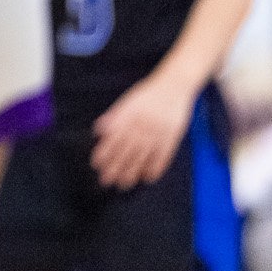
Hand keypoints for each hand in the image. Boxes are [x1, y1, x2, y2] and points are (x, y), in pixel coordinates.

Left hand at [90, 75, 192, 189]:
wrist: (174, 86)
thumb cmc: (148, 94)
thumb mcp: (127, 101)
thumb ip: (114, 117)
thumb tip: (98, 130)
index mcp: (129, 116)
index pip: (114, 137)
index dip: (105, 152)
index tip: (97, 164)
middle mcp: (141, 125)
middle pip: (127, 150)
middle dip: (115, 167)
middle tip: (106, 180)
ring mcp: (157, 132)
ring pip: (143, 156)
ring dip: (132, 171)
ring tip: (124, 184)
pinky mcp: (172, 137)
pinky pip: (163, 156)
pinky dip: (155, 168)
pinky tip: (148, 178)